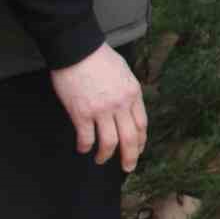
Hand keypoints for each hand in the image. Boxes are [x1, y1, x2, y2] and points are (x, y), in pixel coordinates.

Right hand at [50, 43, 147, 170]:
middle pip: (130, 137)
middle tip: (128, 168)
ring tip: (102, 160)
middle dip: (130, 156)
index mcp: (133, 94)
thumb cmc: (100, 58)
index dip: (140, 140)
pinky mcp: (81, 114)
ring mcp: (101, 110)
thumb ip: (127, 92)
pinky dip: (86, 146)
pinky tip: (83, 149)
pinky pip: (86, 138)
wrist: (78, 50)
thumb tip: (127, 108)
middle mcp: (120, 104)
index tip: (138, 149)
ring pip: (109, 142)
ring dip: (106, 155)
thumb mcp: (124, 73)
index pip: (141, 124)